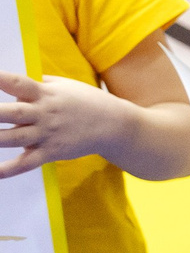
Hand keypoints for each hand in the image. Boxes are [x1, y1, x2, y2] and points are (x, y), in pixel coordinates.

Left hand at [0, 70, 139, 178]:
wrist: (115, 125)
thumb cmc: (87, 101)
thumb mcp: (64, 86)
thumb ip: (37, 84)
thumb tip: (13, 83)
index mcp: (45, 93)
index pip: (16, 82)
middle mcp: (43, 113)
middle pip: (9, 112)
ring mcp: (46, 134)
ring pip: (12, 138)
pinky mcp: (51, 152)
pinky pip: (26, 163)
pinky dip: (8, 170)